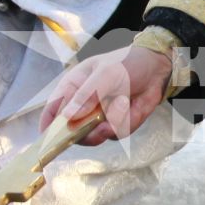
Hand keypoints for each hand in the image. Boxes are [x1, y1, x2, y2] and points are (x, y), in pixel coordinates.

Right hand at [40, 45, 172, 146]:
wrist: (157, 68)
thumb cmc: (126, 63)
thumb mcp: (106, 73)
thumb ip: (87, 94)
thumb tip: (69, 116)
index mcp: (72, 88)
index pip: (52, 110)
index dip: (48, 128)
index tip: (50, 142)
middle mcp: (83, 106)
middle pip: (72, 132)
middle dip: (86, 132)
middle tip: (100, 125)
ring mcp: (99, 117)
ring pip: (96, 136)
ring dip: (111, 124)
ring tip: (122, 104)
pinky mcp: (116, 124)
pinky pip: (117, 134)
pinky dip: (127, 122)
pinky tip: (132, 106)